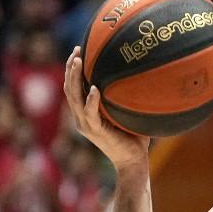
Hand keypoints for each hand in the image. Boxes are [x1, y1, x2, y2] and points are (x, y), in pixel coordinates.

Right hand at [63, 46, 150, 172]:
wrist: (133, 161)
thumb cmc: (134, 138)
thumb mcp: (128, 114)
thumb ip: (127, 98)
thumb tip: (143, 77)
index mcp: (85, 113)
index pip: (73, 87)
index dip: (72, 69)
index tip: (79, 51)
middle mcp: (81, 117)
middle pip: (69, 88)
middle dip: (71, 67)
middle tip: (77, 50)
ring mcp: (86, 124)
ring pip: (74, 97)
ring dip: (75, 78)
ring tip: (80, 61)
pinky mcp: (95, 131)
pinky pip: (90, 113)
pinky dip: (91, 100)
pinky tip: (94, 89)